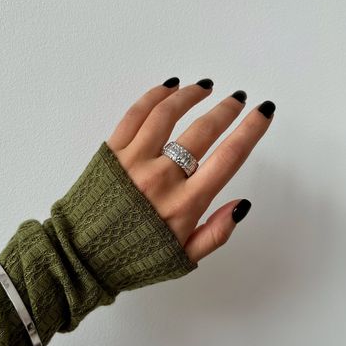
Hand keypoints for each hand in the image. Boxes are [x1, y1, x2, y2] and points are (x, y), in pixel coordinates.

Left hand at [106, 77, 274, 262]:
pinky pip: (135, 114)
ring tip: (206, 87)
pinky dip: (155, 96)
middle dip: (226, 110)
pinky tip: (170, 88)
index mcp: (186, 203)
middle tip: (237, 99)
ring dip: (191, 95)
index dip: (251, 130)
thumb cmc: (135, 257)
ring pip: (168, 114)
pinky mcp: (112, 151)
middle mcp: (162, 177)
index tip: (263, 112)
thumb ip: (216, 233)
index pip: (228, 157)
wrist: (82, 256)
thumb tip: (242, 204)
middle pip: (203, 131)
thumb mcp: (183, 257)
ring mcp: (135, 160)